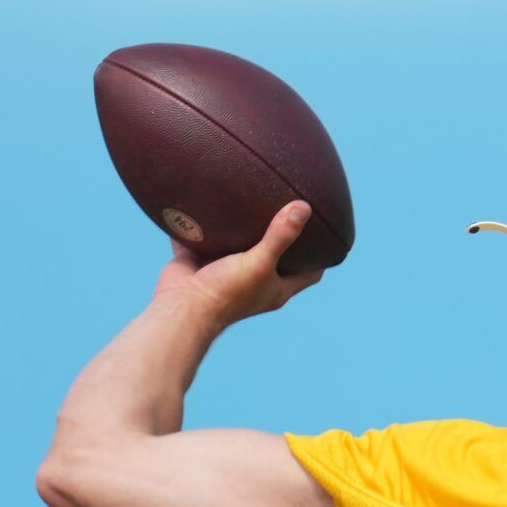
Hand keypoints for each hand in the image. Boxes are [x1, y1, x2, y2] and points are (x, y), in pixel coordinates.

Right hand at [153, 202, 324, 327]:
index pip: (309, 273)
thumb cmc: (225, 293)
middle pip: (275, 256)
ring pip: (237, 246)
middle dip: (281, 235)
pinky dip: (204, 223)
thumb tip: (304, 207)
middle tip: (288, 206)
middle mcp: (253, 281)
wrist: (181, 308)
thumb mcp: (260, 263)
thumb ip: (280, 236)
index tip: (326, 233)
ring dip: (242, 228)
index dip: (320, 257)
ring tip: (253, 198)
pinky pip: (203, 238)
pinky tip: (209, 199)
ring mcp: (225, 272)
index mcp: (275, 288)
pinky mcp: (199, 262)